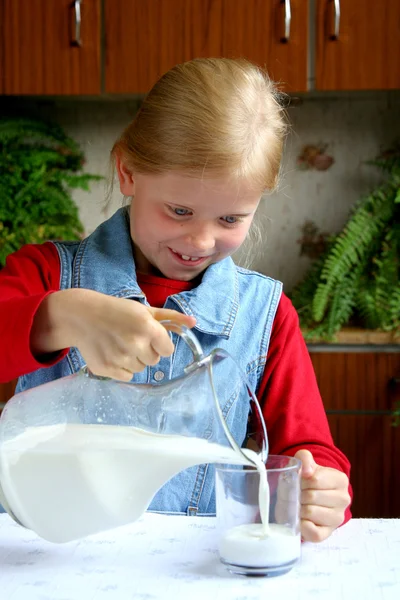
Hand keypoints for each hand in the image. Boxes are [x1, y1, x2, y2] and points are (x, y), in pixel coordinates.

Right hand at [31, 289, 195, 379]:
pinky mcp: (106, 369)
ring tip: (120, 345)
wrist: (82, 316)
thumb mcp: (144, 310)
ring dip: (134, 360)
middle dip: (146, 351)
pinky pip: (127, 377)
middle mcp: (135, 344)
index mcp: (147, 327)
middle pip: (154, 360)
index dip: (160, 344)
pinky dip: (122, 368)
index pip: (167, 350)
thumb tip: (193, 323)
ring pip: (141, 369)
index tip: (149, 338)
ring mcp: (120, 358)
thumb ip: (170, 318)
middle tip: (131, 339)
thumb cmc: (117, 311)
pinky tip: (113, 353)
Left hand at [294, 449, 350, 542]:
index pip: (314, 480)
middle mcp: (344, 499)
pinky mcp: (328, 533)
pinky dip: (303, 526)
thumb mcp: (307, 464)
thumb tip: (307, 471)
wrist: (312, 496)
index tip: (300, 481)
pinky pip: (314, 533)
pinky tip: (301, 518)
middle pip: (311, 497)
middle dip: (298, 494)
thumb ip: (305, 458)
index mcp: (340, 480)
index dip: (302, 480)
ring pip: (310, 513)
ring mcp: (337, 518)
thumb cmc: (309, 480)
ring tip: (299, 504)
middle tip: (297, 494)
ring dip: (299, 508)